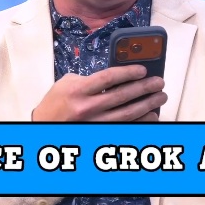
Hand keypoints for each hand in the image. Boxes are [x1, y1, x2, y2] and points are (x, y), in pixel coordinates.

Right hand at [32, 65, 166, 121]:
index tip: (143, 69)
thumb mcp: (66, 83)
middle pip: (122, 96)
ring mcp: (94, 124)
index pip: (109, 78)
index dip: (129, 72)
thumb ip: (90, 78)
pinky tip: (152, 115)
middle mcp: (87, 108)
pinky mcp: (100, 134)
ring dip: (148, 105)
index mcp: (78, 91)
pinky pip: (126, 129)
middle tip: (159, 82)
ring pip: (128, 114)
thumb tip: (118, 75)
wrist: (45, 128)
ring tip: (160, 97)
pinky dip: (141, 122)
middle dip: (145, 88)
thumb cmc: (56, 104)